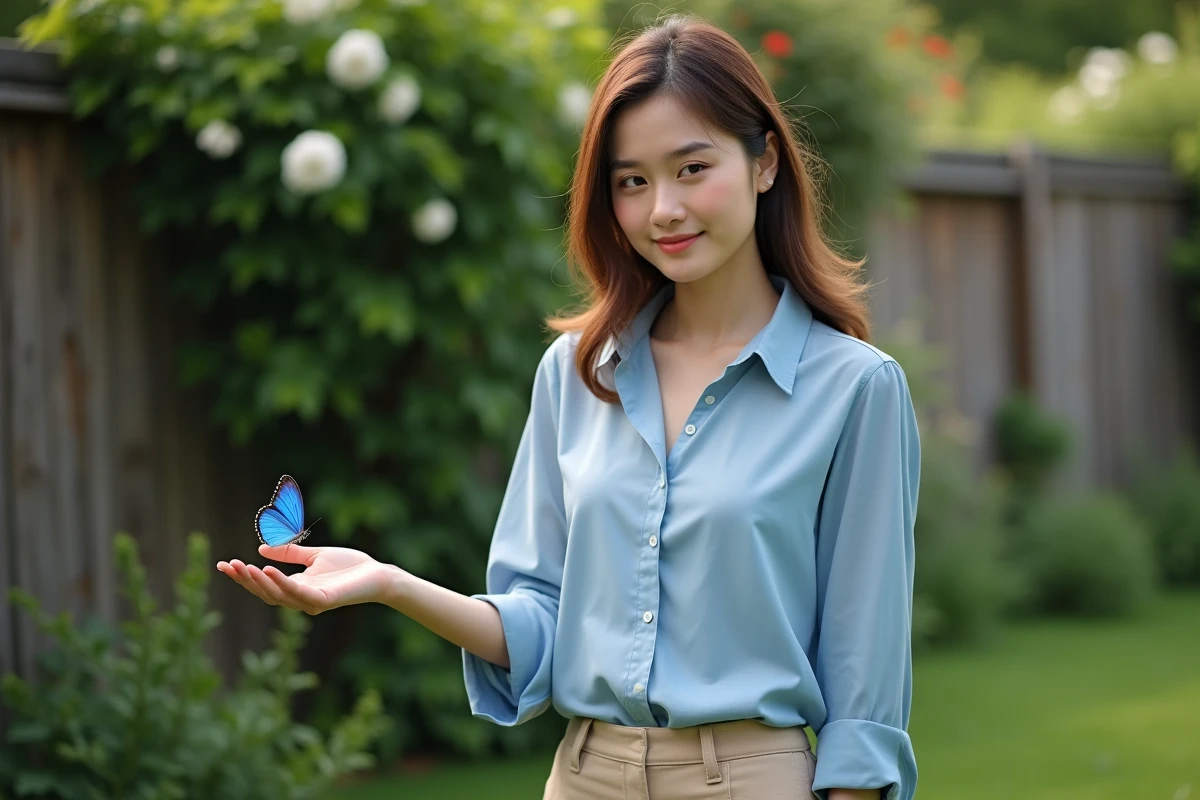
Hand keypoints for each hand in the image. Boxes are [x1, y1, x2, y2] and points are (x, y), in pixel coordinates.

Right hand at [217, 543, 396, 614]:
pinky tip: (267, 569)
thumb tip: (261, 549)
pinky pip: (298, 593)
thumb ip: (290, 554)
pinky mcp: (324, 601)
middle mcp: (300, 598)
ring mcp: (311, 602)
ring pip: (277, 595)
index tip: (222, 563)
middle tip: (227, 565)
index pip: (263, 585)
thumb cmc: (349, 566)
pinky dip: (281, 583)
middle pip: (265, 593)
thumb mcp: (314, 556)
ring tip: (243, 567)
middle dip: (244, 580)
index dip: (242, 576)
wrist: (377, 574)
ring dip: (258, 581)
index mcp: (296, 587)